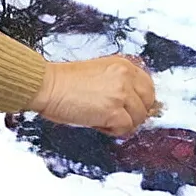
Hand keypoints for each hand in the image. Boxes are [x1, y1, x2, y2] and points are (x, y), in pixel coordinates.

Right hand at [29, 55, 158, 138]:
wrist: (46, 86)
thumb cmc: (62, 82)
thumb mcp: (97, 72)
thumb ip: (116, 83)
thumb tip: (127, 102)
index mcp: (122, 65)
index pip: (148, 85)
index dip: (141, 100)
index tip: (132, 108)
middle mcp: (125, 77)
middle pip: (148, 102)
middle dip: (135, 113)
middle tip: (119, 118)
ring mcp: (120, 94)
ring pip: (138, 117)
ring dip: (124, 123)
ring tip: (104, 121)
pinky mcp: (112, 111)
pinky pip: (126, 128)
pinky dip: (114, 131)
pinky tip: (100, 125)